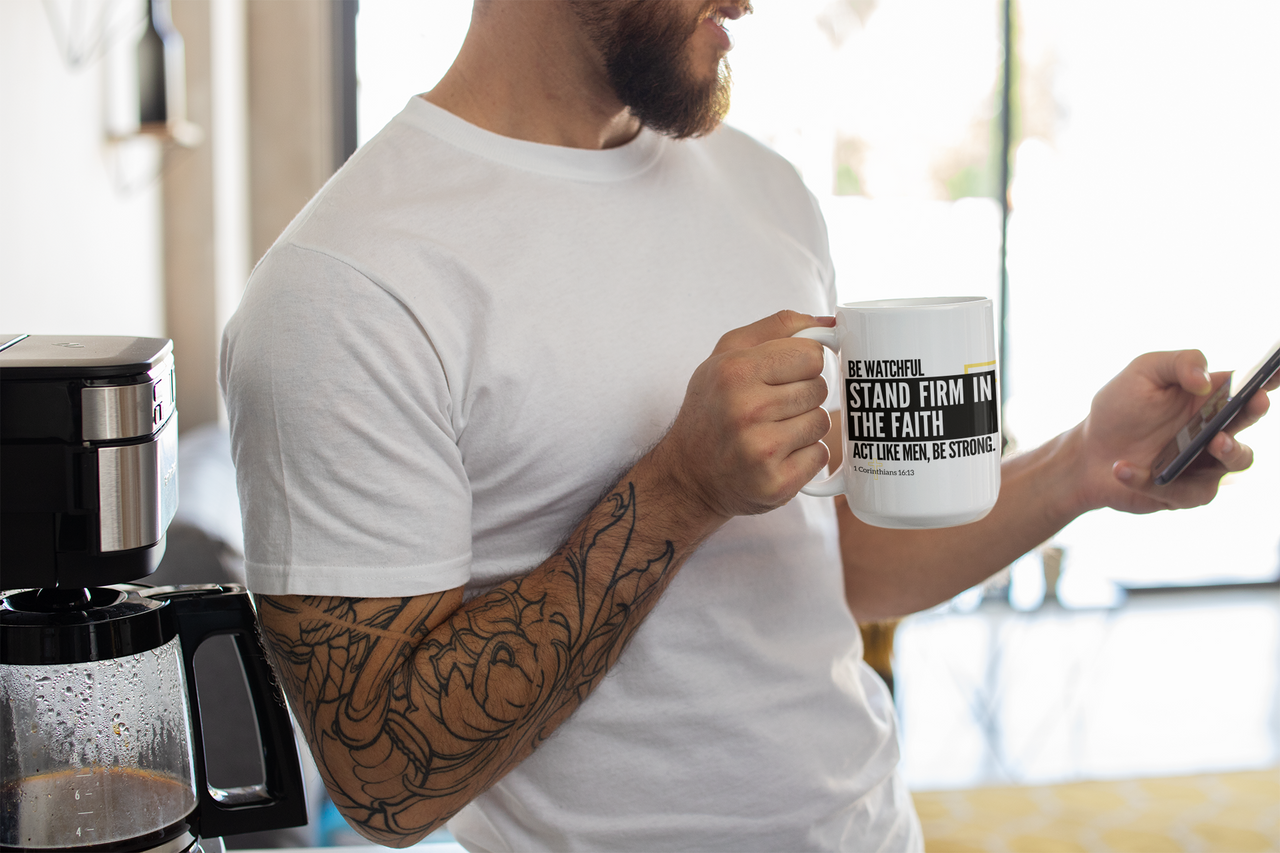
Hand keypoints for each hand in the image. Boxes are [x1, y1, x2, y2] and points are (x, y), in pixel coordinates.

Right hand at [652, 311, 833, 519]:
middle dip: (801, 396)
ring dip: (804, 427)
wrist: (688, 475)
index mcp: (735, 371)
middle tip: (771, 408)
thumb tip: (829, 322)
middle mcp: (747, 410)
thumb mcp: (727, 355)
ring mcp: (761, 450)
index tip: (784, 375)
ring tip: (772, 432)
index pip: (811, 354)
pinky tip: (776, 456)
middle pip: (819, 389)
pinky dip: (805, 457)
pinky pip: (820, 456)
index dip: (802, 364)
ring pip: (822, 423)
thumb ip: (778, 328)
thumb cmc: (712, 408)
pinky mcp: (775, 483)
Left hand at [1072, 349, 1273, 514]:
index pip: (1248, 385)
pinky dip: (1149, 480)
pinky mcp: (1185, 492)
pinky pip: (1181, 490)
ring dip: (1229, 451)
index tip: (1277, 368)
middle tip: (1255, 401)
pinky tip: (1121, 468)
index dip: (1268, 377)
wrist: (1088, 453)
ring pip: (1236, 461)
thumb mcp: (1142, 373)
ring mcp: (1205, 463)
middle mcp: (1215, 430)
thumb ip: (1177, 364)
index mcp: (1210, 398)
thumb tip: (1205, 381)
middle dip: (1254, 411)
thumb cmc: (1119, 409)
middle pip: (1247, 420)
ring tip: (1212, 441)